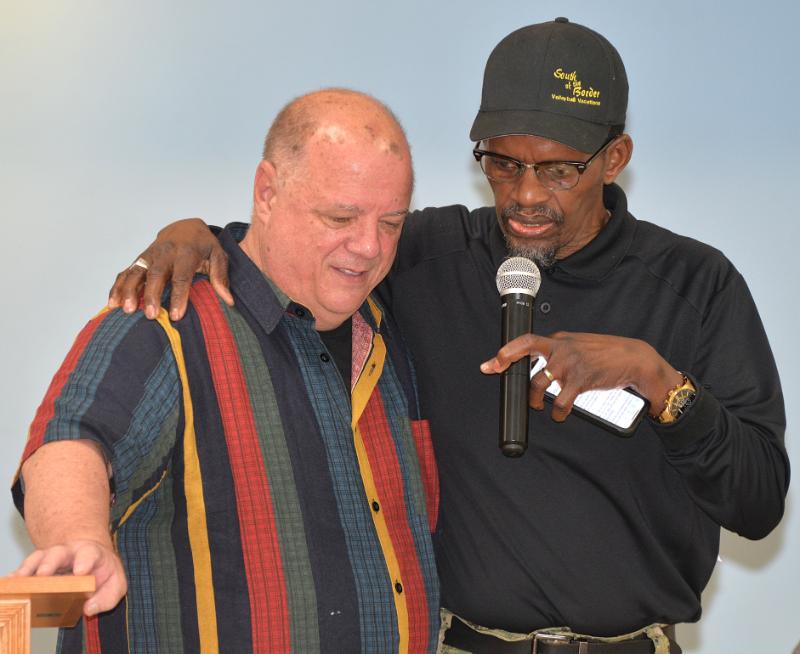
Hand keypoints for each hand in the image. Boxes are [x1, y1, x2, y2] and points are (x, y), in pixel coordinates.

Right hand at [11, 539, 127, 616]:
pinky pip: (26, 567)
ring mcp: (52, 558)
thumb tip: (89, 609)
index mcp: (92, 554)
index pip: (89, 554)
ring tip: (22, 579)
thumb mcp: (115, 584)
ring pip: (39, 557)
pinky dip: (18, 574)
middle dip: (51, 562)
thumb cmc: (103, 572)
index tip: (80, 571)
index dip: (85, 561)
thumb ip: (108, 597)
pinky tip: (11, 582)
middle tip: (44, 574)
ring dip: (30, 568)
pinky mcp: (38, 566)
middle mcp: (70, 553)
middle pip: (59, 552)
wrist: (88, 556)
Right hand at [107, 218, 232, 320]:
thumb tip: (228, 301)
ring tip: (125, 310)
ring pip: (136, 272)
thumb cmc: (204, 245)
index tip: (176, 316)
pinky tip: (112, 303)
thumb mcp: (218, 256)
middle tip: (150, 315)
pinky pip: (126, 272)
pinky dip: (118, 286)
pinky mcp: (140, 259)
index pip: (182, 277)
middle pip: (156, 275)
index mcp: (186, 253)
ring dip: (129, 291)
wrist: (186, 227)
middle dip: (152, 295)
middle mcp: (165, 253)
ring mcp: (149, 255)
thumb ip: (221, 277)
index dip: (179, 297)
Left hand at [480, 331, 681, 421]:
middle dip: (507, 364)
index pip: (526, 341)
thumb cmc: (605, 354)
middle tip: (498, 374)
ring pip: (538, 383)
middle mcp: (561, 348)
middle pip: (526, 353)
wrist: (633, 359)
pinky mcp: (581, 380)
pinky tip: (559, 414)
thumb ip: (558, 352)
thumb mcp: (578, 346)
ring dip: (535, 399)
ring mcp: (570, 363)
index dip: (505, 352)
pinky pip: (560, 401)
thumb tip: (540, 366)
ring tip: (539, 406)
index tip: (491, 363)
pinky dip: (558, 412)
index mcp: (559, 339)